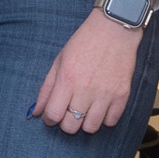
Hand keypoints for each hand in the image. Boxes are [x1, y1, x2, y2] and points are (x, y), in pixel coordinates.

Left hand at [35, 12, 142, 136]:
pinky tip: (101, 107)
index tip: (51, 115)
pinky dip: (104, 119)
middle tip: (68, 112)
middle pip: (71, 126)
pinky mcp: (122, 95)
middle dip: (66, 123)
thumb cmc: (84, 42)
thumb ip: (47, 88)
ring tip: (85, 110)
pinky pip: (111, 122)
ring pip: (91, 128)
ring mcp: (106, 94)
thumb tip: (36, 112)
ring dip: (85, 123)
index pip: (53, 115)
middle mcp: (86, 89)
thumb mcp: (59, 61)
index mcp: (67, 79)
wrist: (114, 29)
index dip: (49, 119)